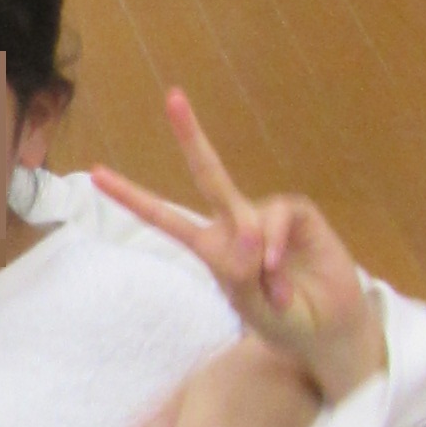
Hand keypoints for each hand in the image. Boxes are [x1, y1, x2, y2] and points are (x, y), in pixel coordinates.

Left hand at [92, 95, 386, 408]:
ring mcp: (267, 217)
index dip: (131, 196)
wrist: (329, 329)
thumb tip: (249, 232)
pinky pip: (279, 217)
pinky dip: (276, 243)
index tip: (96, 173)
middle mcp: (235, 225)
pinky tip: (279, 268)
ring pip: (249, 217)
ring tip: (276, 291)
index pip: (165, 217)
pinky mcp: (298, 215)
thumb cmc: (284, 319)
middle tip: (174, 96)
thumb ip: (243, 271)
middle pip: (208, 174)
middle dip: (191, 135)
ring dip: (261, 260)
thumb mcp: (252, 306)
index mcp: (211, 247)